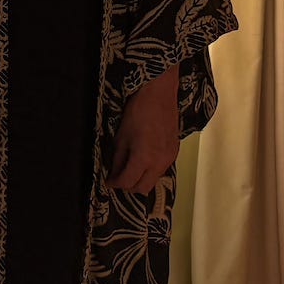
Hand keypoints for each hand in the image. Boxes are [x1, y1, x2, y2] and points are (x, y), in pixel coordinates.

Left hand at [107, 65, 178, 192]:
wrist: (159, 95)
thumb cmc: (138, 112)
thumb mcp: (121, 137)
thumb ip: (117, 159)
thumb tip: (114, 173)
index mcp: (144, 158)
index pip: (127, 182)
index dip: (115, 184)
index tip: (108, 181)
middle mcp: (159, 162)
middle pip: (142, 188)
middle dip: (128, 186)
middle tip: (118, 177)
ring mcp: (169, 158)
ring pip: (153, 180)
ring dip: (140, 179)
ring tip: (129, 167)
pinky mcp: (175, 152)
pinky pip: (162, 170)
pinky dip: (150, 170)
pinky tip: (142, 159)